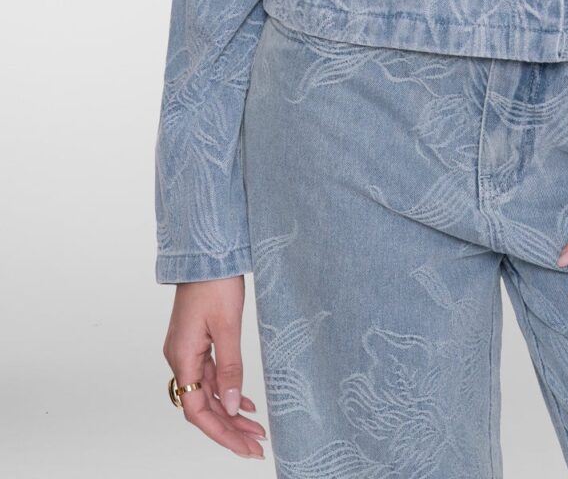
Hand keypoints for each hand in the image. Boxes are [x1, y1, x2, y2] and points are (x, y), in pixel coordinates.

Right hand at [162, 275, 267, 458]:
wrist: (206, 251)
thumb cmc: (214, 283)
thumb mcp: (228, 326)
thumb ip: (230, 368)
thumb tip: (230, 407)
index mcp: (182, 357)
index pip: (197, 410)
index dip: (221, 433)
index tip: (245, 447)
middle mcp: (180, 358)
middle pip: (202, 405)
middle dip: (229, 429)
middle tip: (256, 446)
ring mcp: (187, 350)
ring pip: (208, 392)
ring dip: (229, 411)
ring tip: (255, 428)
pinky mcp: (197, 341)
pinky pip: (210, 376)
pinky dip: (226, 390)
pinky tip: (243, 402)